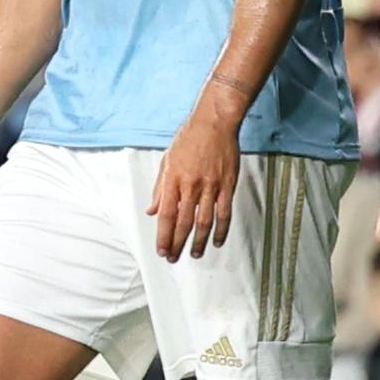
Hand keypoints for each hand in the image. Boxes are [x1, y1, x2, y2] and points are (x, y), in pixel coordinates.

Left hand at [147, 117, 239, 261]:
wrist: (214, 122)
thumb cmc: (189, 138)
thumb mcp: (167, 160)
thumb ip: (159, 188)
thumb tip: (152, 210)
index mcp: (174, 179)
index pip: (167, 214)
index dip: (164, 236)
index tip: (162, 250)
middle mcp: (191, 185)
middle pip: (184, 222)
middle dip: (177, 243)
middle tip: (174, 257)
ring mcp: (211, 186)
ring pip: (204, 221)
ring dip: (198, 241)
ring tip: (194, 254)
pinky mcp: (227, 185)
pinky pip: (224, 213)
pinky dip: (221, 230)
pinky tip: (218, 241)